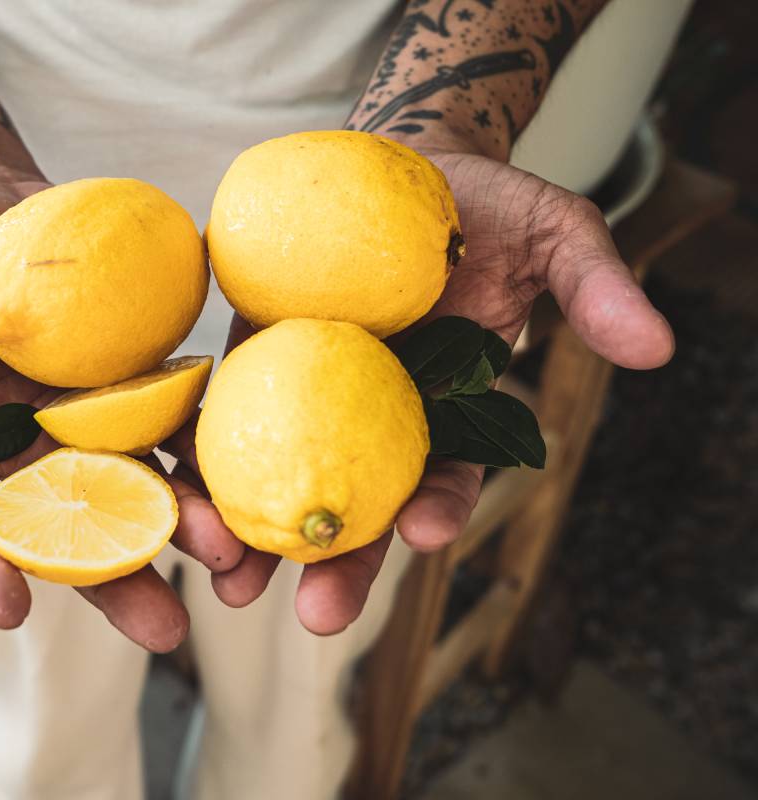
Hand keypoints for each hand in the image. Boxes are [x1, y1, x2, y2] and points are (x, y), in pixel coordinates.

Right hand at [0, 164, 241, 651]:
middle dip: (114, 578)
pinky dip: (210, 449)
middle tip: (163, 627)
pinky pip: (179, 421)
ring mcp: (90, 418)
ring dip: (185, 525)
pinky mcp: (140, 381)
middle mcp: (28, 447)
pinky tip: (250, 472)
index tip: (5, 607)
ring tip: (229, 560)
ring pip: (140, 486)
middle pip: (72, 529)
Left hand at [171, 147, 674, 634]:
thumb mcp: (550, 229)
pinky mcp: (250, 360)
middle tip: (317, 615)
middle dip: (341, 562)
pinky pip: (222, 413)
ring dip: (254, 537)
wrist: (398, 165)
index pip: (449, 471)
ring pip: (280, 476)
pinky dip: (199, 456)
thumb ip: (593, 284)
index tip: (429, 529)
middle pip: (358, 499)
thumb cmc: (480, 205)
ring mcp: (306, 393)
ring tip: (231, 586)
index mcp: (447, 407)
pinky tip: (177, 494)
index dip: (442, 502)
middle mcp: (373, 414)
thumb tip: (656, 347)